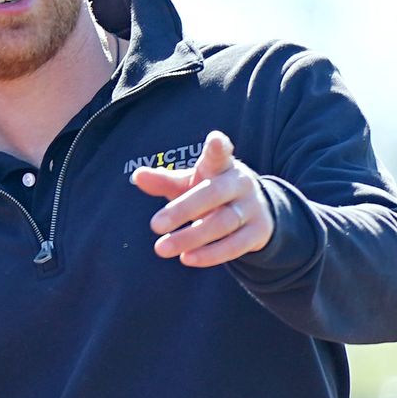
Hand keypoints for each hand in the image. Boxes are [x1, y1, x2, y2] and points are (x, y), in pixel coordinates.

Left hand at [130, 131, 272, 266]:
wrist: (253, 212)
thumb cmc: (211, 193)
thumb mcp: (189, 184)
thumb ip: (164, 181)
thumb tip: (137, 176)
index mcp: (222, 166)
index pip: (220, 154)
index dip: (218, 148)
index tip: (215, 139)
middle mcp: (240, 184)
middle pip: (213, 194)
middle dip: (183, 210)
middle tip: (154, 225)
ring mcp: (252, 207)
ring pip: (223, 223)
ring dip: (191, 237)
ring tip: (162, 248)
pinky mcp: (259, 232)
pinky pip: (235, 245)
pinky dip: (211, 254)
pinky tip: (187, 258)